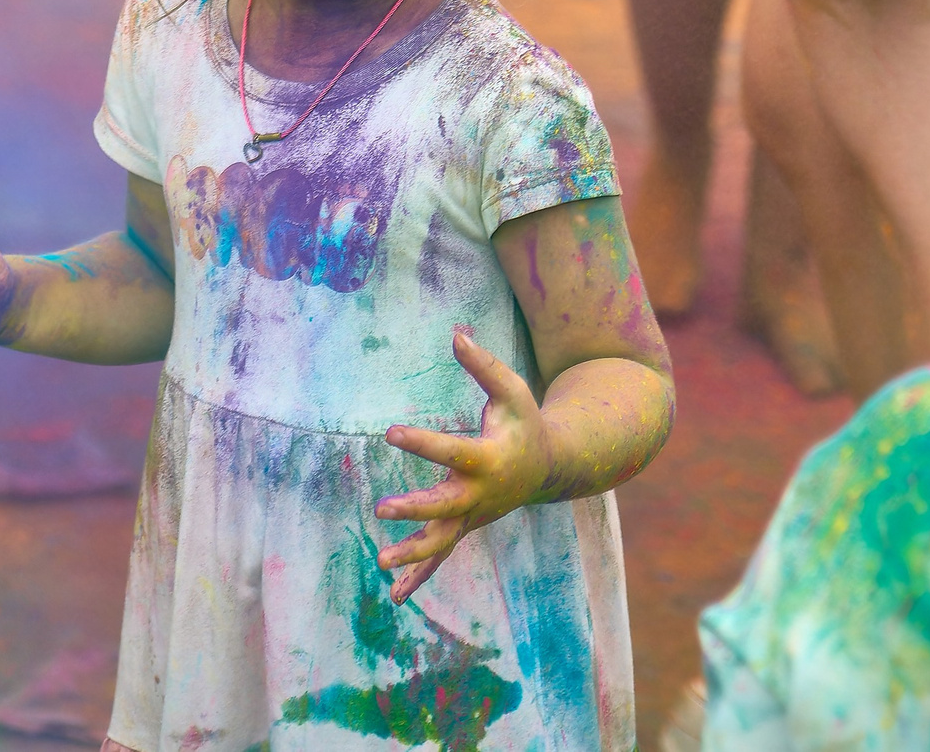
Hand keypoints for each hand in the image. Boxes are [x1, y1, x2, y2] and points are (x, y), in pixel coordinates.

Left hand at [374, 328, 552, 604]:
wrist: (549, 466)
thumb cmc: (524, 422)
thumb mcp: (512, 389)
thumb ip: (484, 364)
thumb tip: (456, 333)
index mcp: (489, 458)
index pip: (451, 451)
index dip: (422, 442)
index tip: (390, 432)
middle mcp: (481, 494)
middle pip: (445, 506)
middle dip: (415, 509)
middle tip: (382, 507)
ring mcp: (474, 516)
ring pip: (442, 541)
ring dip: (413, 554)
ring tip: (380, 561)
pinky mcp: (466, 527)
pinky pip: (442, 556)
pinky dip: (420, 576)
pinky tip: (396, 595)